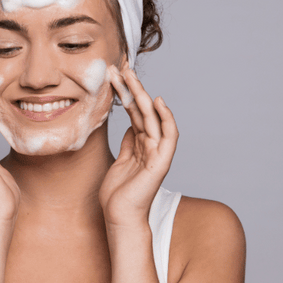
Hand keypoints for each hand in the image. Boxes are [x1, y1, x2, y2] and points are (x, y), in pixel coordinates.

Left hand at [98, 67, 178, 228]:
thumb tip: (130, 127)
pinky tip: (158, 102)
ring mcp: (157, 152)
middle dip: (131, 87)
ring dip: (140, 94)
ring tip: (128, 75)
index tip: (114, 74)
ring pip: (151, 117)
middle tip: (119, 66)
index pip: (134, 111)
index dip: (126, 92)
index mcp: (140, 143)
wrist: (119, 216)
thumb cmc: (117, 193)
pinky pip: (168, 137)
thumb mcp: (119, 161)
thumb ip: (128, 144)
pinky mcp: (161, 162)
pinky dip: (165, 119)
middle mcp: (150, 144)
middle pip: (142, 109)